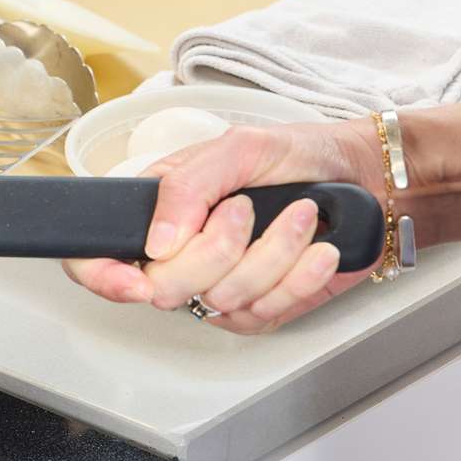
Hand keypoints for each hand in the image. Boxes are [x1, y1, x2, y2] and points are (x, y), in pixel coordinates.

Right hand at [63, 120, 383, 333]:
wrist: (364, 178)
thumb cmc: (298, 154)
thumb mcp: (237, 148)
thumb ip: (187, 187)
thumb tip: (156, 242)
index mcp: (156, 209)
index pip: (96, 254)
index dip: (103, 276)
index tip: (137, 282)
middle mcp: (179, 253)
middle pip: (164, 288)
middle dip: (216, 250)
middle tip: (244, 210)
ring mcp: (219, 284)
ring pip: (222, 300)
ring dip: (274, 253)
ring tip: (300, 215)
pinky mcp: (259, 307)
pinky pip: (266, 312)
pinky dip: (300, 275)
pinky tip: (317, 246)